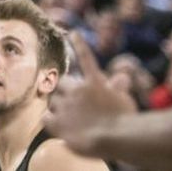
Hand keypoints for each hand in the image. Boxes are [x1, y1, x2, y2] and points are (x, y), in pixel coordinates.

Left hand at [46, 32, 136, 156]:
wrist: (116, 137)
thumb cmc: (126, 120)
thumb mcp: (125, 100)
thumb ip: (119, 88)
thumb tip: (122, 76)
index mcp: (94, 82)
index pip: (86, 58)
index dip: (80, 45)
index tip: (74, 33)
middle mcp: (77, 90)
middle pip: (62, 83)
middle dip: (65, 90)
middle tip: (71, 102)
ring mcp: (66, 105)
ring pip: (54, 101)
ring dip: (58, 106)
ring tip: (69, 118)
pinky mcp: (59, 122)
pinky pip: (46, 117)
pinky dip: (49, 119)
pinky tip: (53, 123)